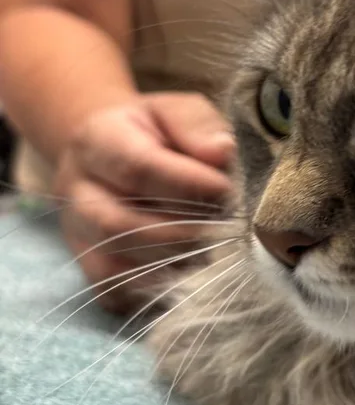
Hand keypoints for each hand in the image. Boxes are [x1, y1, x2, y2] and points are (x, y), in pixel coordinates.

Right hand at [54, 92, 234, 312]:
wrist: (115, 153)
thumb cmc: (159, 133)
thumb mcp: (179, 110)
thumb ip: (199, 126)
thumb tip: (220, 153)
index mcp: (98, 140)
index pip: (137, 167)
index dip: (187, 185)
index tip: (226, 189)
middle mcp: (77, 190)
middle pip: (120, 225)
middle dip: (184, 231)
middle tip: (224, 225)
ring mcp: (78, 235)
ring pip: (117, 265)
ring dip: (175, 261)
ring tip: (210, 244)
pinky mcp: (91, 269)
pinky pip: (116, 294)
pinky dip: (157, 290)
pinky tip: (188, 269)